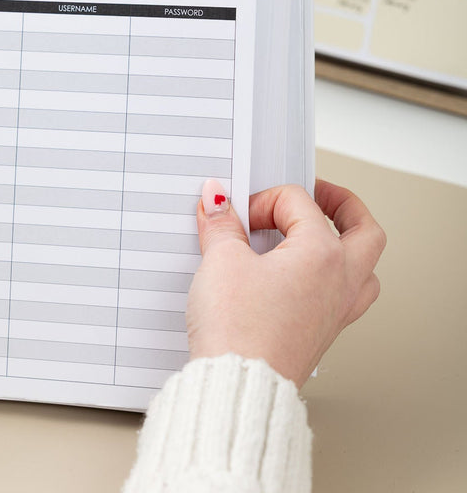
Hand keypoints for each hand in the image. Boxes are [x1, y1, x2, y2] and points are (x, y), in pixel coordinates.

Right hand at [185, 180, 385, 387]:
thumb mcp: (221, 261)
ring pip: (364, 268)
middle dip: (343, 205)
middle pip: (364, 230)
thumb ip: (221, 224)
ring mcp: (336, 311)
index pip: (296, 202)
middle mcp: (339, 281)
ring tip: (322, 234)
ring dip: (348, 245)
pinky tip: (304, 279)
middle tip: (320, 194)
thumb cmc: (238, 330)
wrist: (239, 386)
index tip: (235, 215)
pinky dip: (332, 278)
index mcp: (322, 254)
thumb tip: (217, 200)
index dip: (260, 201)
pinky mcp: (321, 334)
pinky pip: (344, 296)